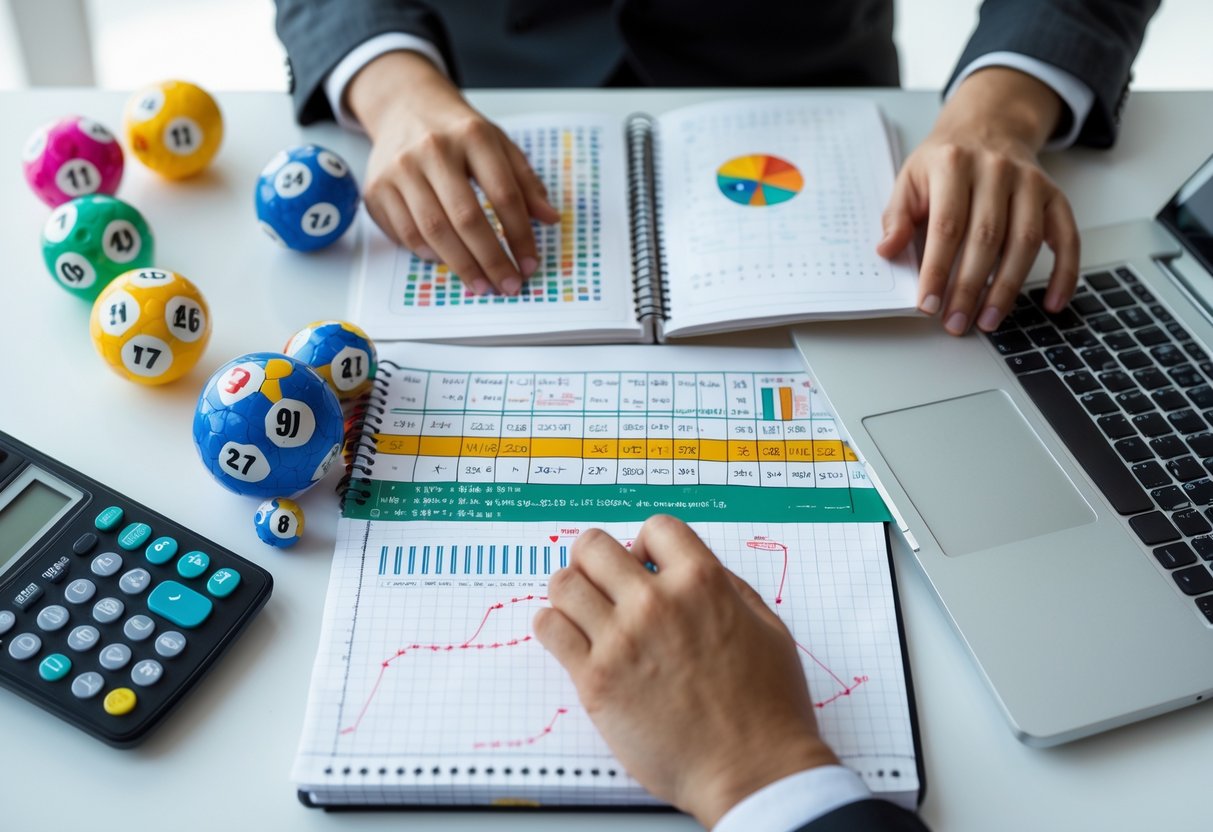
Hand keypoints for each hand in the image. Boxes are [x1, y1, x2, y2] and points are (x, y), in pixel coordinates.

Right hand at [347, 51, 559, 294]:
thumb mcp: (498, 144)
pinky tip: (446, 261)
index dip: (520, 235)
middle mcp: (433, 149)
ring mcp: (400, 168)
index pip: (503, 194)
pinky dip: (427, 253)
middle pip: (466, 218)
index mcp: (472, 136)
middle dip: (491, 260)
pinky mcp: (376, 187)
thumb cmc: (457, 133)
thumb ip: (525, 182)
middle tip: (507, 285)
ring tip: (482, 285)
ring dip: (461, 265)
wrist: (405, 106)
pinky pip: (404, 233)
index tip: (529, 264)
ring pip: (432, 231)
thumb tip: (550, 219)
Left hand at [534, 516, 837, 827]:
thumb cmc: (768, 708)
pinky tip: (569, 637)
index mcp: (702, 583)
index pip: (655, 528)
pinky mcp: (595, 680)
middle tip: (601, 581)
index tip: (644, 565)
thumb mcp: (767, 628)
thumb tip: (691, 569)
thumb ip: (728, 588)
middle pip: (594, 547)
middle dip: (595, 559)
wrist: (752, 770)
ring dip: (571, 591)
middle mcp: (656, 603)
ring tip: (583, 610)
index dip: (646, 544)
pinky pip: (550, 628)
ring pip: (564, 584)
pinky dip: (553, 625)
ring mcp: (621, 640)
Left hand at [878, 67, 1080, 334]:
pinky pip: (1067, 236)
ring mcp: (1030, 182)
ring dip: (1007, 288)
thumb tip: (887, 251)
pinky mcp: (1054, 195)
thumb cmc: (944, 162)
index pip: (946, 227)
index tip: (928, 304)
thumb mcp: (910, 178)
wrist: (988, 125)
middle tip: (956, 323)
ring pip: (1025, 241)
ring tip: (989, 321)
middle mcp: (996, 170)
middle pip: (986, 238)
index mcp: (953, 164)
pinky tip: (1050, 304)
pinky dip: (1064, 273)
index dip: (937, 270)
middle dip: (970, 287)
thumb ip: (897, 217)